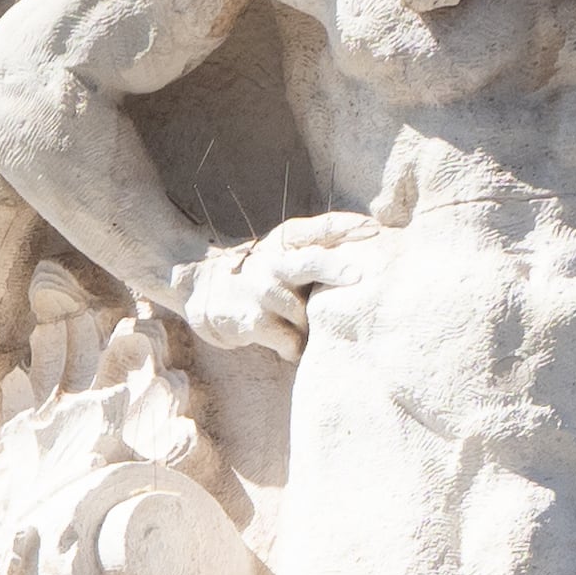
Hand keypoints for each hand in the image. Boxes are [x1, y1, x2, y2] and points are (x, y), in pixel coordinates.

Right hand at [186, 212, 378, 359]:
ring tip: (309, 331)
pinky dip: (296, 349)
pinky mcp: (253, 321)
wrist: (200, 287)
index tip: (374, 228)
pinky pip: (291, 341)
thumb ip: (317, 243)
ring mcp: (262, 291)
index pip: (321, 226)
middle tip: (360, 277)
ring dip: (313, 327)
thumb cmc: (257, 270)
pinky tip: (291, 348)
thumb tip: (369, 239)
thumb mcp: (280, 247)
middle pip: (313, 261)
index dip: (348, 225)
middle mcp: (274, 261)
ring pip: (306, 314)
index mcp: (285, 240)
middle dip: (339, 268)